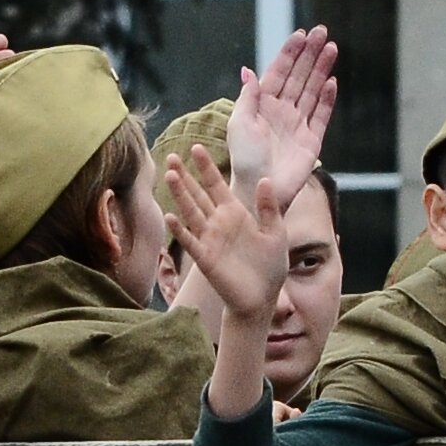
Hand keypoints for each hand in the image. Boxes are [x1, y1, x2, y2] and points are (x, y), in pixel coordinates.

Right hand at [168, 145, 287, 422]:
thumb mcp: (276, 232)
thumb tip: (265, 179)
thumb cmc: (270, 266)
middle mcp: (219, 223)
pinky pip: (190, 240)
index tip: (196, 148)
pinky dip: (180, 229)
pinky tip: (170, 215)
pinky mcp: (205, 258)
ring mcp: (210, 239)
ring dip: (180, 195)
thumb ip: (268, 208)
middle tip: (171, 156)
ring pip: (191, 212)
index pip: (217, 185)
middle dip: (185, 176)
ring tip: (169, 175)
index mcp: (236, 214)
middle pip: (198, 194)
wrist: (262, 297)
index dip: (207, 168)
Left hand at [229, 25, 336, 211]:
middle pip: (299, 76)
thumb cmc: (243, 159)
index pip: (279, 72)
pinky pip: (321, 114)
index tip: (300, 34)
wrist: (258, 188)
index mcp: (262, 104)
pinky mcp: (312, 139)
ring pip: (312, 90)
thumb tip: (249, 70)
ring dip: (322, 69)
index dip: (290, 53)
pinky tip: (332, 81)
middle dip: (310, 54)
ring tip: (332, 48)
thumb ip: (248, 97)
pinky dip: (327, 99)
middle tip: (322, 32)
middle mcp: (282, 110)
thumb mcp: (239, 124)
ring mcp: (298, 124)